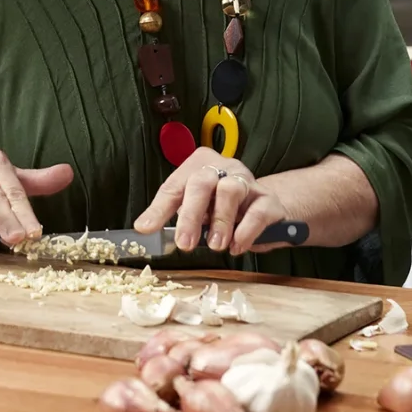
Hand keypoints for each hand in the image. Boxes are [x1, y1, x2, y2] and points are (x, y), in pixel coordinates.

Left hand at [133, 147, 290, 255]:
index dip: (159, 208)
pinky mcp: (268, 199)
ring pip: (230, 190)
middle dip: (191, 215)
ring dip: (220, 221)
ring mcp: (248, 181)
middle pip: (202, 183)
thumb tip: (143, 229)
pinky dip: (246, 231)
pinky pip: (257, 211)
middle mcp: (223, 167)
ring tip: (215, 245)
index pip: (174, 185)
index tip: (147, 229)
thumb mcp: (192, 207)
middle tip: (185, 244)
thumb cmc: (220, 207)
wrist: (264, 209)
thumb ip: (169, 214)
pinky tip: (237, 246)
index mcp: (199, 165)